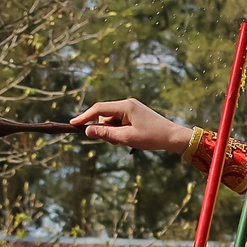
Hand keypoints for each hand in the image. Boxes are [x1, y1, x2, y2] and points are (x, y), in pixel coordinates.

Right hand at [74, 99, 194, 156]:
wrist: (173, 136)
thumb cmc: (152, 137)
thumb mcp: (126, 138)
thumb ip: (105, 134)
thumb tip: (87, 130)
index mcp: (125, 106)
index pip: (99, 109)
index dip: (84, 117)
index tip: (73, 123)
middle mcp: (127, 104)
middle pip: (104, 115)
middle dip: (104, 129)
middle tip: (115, 142)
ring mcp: (131, 108)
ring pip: (111, 120)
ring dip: (113, 132)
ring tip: (126, 141)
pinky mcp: (134, 114)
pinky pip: (119, 121)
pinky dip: (119, 131)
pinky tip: (130, 137)